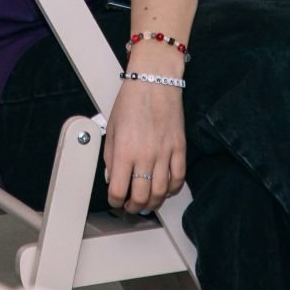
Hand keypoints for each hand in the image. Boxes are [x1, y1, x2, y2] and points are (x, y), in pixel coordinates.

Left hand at [103, 71, 185, 212]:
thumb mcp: (111, 128)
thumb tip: (112, 177)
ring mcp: (165, 153)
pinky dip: (173, 189)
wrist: (154, 81)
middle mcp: (145, 156)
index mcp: (124, 151)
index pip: (118, 190)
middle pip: (142, 197)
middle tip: (131, 207)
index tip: (115, 200)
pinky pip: (179, 178)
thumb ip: (110, 156)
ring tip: (147, 202)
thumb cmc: (131, 100)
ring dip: (154, 203)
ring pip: (162, 192)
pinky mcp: (179, 148)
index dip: (115, 201)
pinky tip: (166, 189)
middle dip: (134, 208)